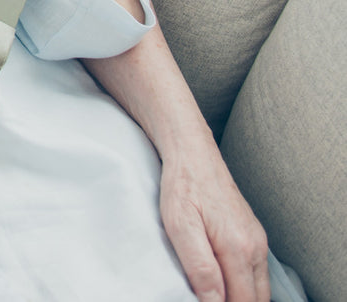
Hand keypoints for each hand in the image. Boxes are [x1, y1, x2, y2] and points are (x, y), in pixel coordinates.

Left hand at [159, 150, 268, 301]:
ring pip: (259, 288)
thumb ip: (200, 267)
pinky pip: (256, 272)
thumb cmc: (183, 185)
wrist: (192, 152)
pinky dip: (244, 284)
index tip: (203, 301)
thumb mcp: (180, 225)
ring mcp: (258, 240)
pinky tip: (224, 280)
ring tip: (213, 292)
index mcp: (239, 248)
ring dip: (241, 297)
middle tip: (206, 298)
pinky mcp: (253, 235)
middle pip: (256, 299)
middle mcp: (255, 247)